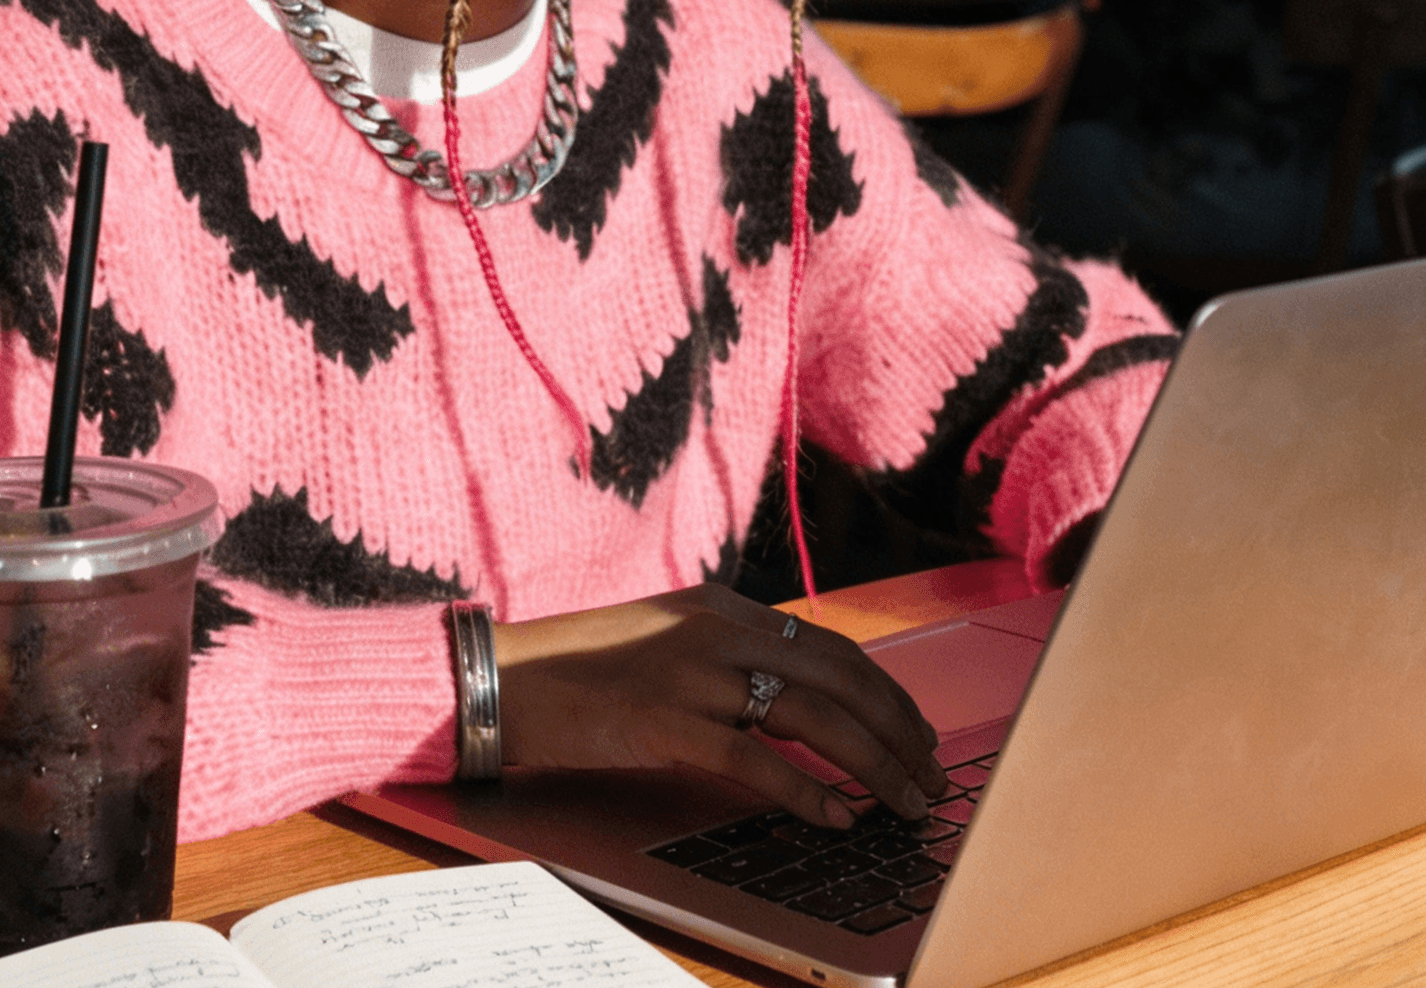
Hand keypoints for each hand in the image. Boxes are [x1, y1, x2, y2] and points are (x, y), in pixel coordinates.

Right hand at [491, 584, 948, 829]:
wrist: (495, 679)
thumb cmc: (577, 673)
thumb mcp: (665, 643)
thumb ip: (727, 660)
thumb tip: (799, 705)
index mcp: (721, 608)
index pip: (831, 647)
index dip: (885, 692)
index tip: (917, 732)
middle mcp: (714, 630)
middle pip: (838, 677)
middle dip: (897, 729)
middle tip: (930, 774)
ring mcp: (689, 673)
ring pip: (812, 716)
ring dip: (871, 763)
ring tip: (902, 800)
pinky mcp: (661, 721)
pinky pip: (754, 759)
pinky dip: (805, 791)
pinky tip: (836, 816)